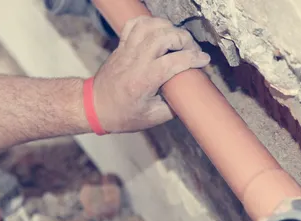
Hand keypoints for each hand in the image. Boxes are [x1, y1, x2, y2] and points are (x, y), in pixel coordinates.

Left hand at [93, 16, 209, 132]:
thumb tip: (190, 96)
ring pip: (150, 26)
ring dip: (169, 28)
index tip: (205, 61)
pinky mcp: (122, 45)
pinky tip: (159, 30)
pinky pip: (135, 23)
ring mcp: (127, 50)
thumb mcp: (153, 118)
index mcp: (143, 81)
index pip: (173, 62)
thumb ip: (174, 106)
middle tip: (192, 50)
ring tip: (178, 39)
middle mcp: (135, 61)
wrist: (95, 106)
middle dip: (184, 39)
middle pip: (163, 37)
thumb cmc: (123, 115)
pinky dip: (150, 22)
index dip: (193, 58)